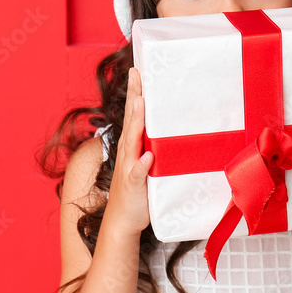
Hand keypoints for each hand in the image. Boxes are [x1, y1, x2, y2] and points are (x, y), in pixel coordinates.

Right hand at [104, 67, 152, 238]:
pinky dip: (141, 165)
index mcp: (133, 145)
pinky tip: (145, 157)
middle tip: (136, 73)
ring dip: (136, 123)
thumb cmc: (137, 193)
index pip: (134, 113)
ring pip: (132, 141)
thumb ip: (155, 149)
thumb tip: (168, 132)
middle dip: (133, 96)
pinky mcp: (133, 185)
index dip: (135, 92)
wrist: (122, 222)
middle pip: (131, 119)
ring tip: (140, 102)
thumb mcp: (149, 167)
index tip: (138, 70)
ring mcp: (129, 167)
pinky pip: (137, 174)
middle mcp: (129, 152)